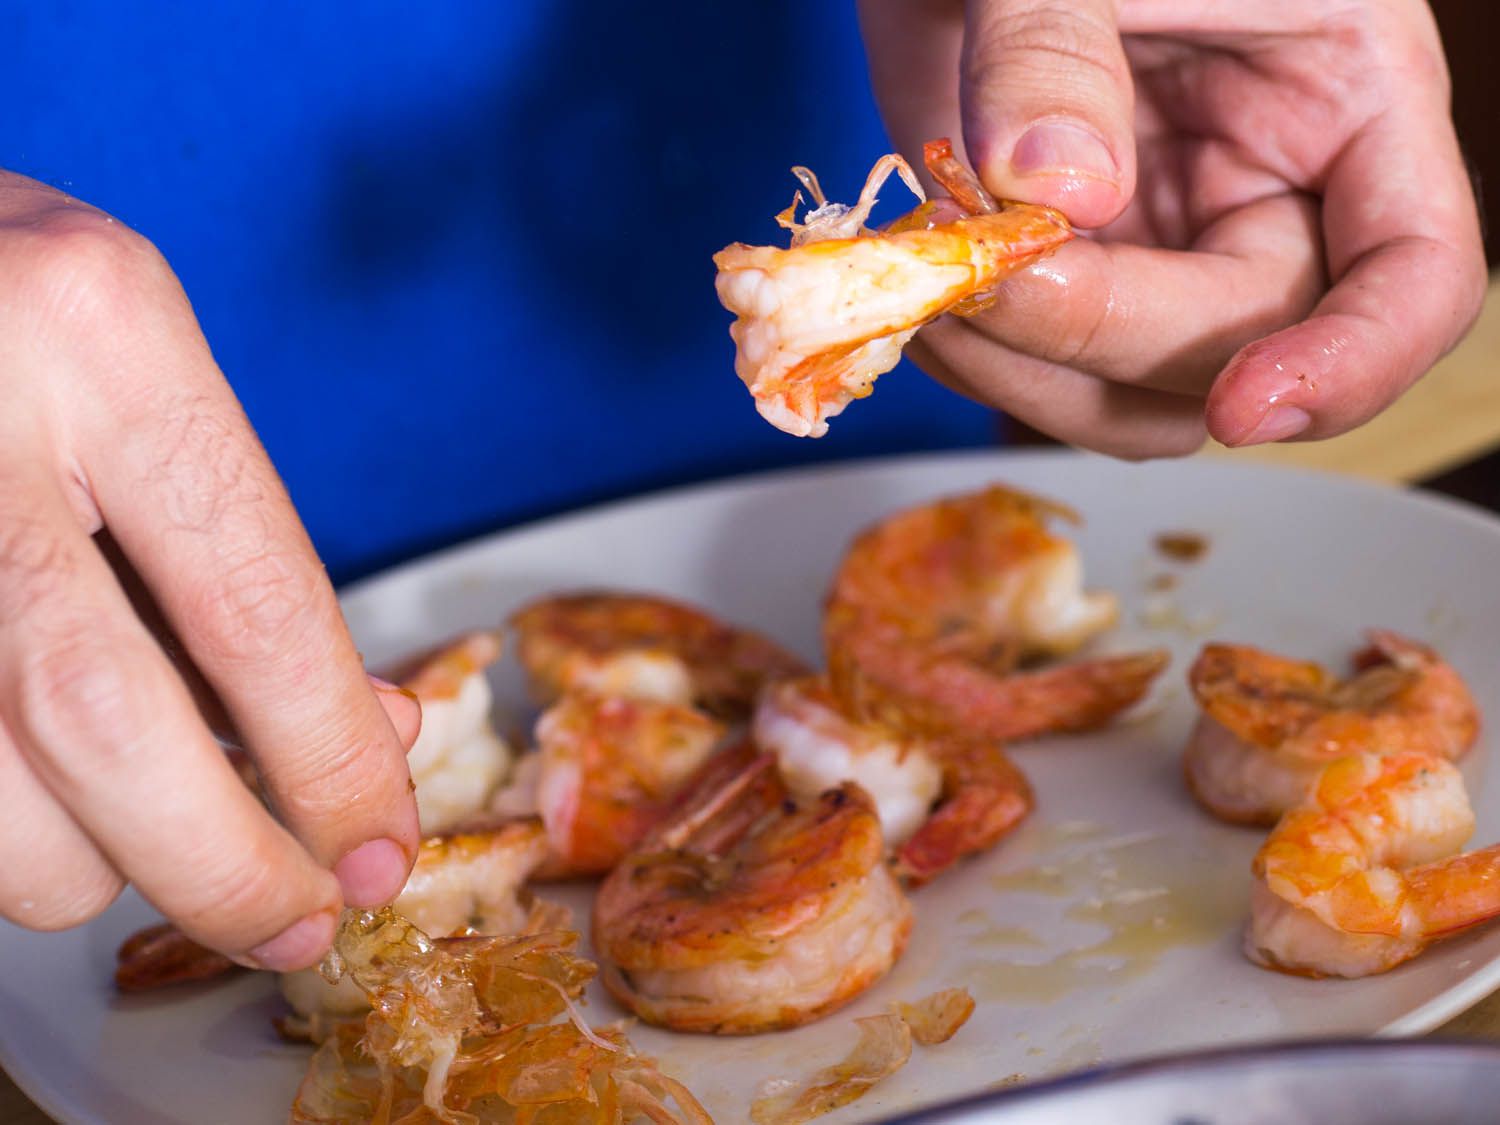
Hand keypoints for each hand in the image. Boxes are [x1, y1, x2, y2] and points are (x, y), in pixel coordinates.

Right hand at [0, 173, 420, 969]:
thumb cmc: (4, 304)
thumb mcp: (144, 372)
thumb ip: (244, 553)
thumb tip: (369, 736)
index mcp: (103, 333)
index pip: (256, 602)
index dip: (332, 758)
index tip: (380, 841)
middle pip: (109, 725)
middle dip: (226, 863)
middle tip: (299, 919)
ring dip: (87, 867)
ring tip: (137, 823)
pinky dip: (9, 830)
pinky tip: (47, 781)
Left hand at [859, 0, 1485, 457]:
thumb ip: (1054, 52)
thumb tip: (1054, 191)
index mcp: (1343, 105)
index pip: (1412, 275)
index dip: (1351, 362)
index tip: (1242, 406)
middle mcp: (1264, 201)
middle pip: (1238, 354)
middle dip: (1102, 339)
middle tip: (980, 274)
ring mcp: (1161, 251)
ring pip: (1134, 397)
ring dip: (1028, 375)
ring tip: (934, 284)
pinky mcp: (1067, 279)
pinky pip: (1043, 372)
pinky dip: (980, 359)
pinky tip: (923, 287)